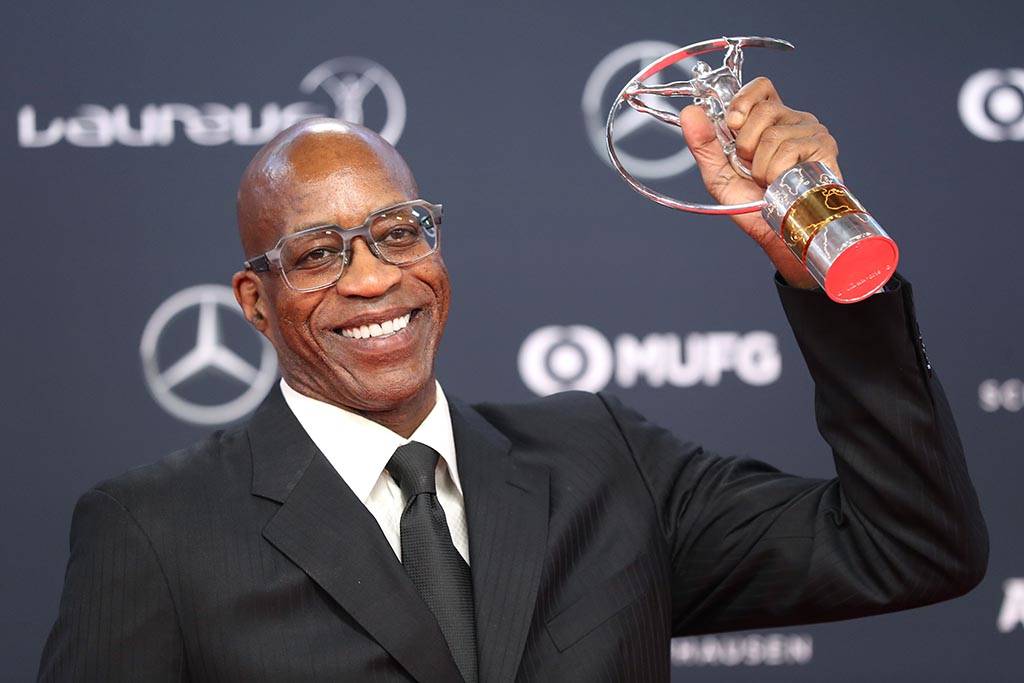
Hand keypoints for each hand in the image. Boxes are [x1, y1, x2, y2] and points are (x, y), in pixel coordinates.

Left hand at [678, 77, 840, 288]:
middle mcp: (791, 121)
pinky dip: (776, 172)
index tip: (732, 123)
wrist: (776, 232)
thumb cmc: (752, 205)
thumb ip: (703, 143)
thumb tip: (689, 113)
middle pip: (763, 109)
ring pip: (774, 134)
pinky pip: (790, 148)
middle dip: (746, 144)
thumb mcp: (718, 173)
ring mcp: (810, 132)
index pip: (760, 87)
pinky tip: (783, 182)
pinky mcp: (824, 147)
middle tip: (751, 167)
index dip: (743, 100)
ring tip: (768, 180)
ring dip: (760, 166)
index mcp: (767, 121)